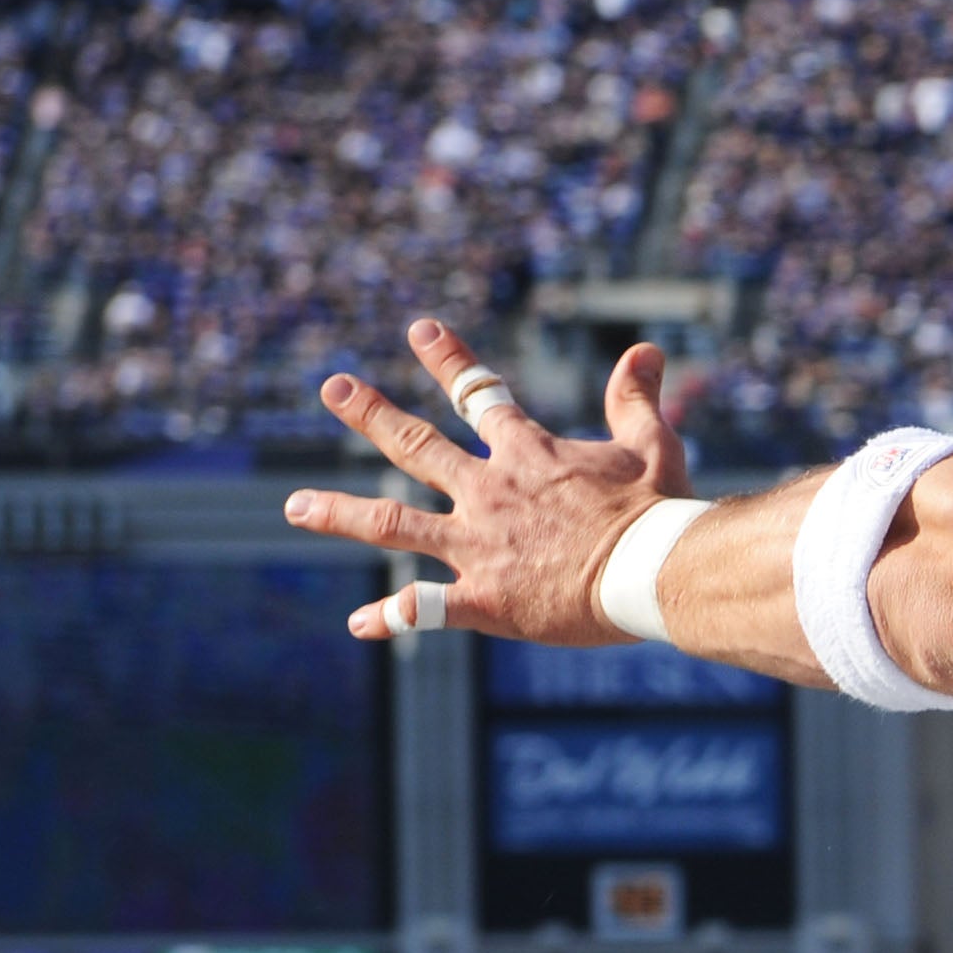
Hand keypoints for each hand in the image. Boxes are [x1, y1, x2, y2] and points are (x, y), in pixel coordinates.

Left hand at [282, 318, 685, 642]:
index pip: (480, 394)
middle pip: (416, 446)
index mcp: (527, 455)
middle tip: (333, 387)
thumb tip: (644, 351)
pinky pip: (426, 608)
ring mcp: (480, 547)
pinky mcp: (486, 600)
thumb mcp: (652, 445)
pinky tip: (358, 622)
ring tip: (296, 505)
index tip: (419, 329)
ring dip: (341, 513)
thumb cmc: (656, 510)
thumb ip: (636, 399)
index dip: (449, 360)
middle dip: (371, 414)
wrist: (651, 571)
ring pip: (394, 526)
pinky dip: (392, 615)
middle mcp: (489, 494)